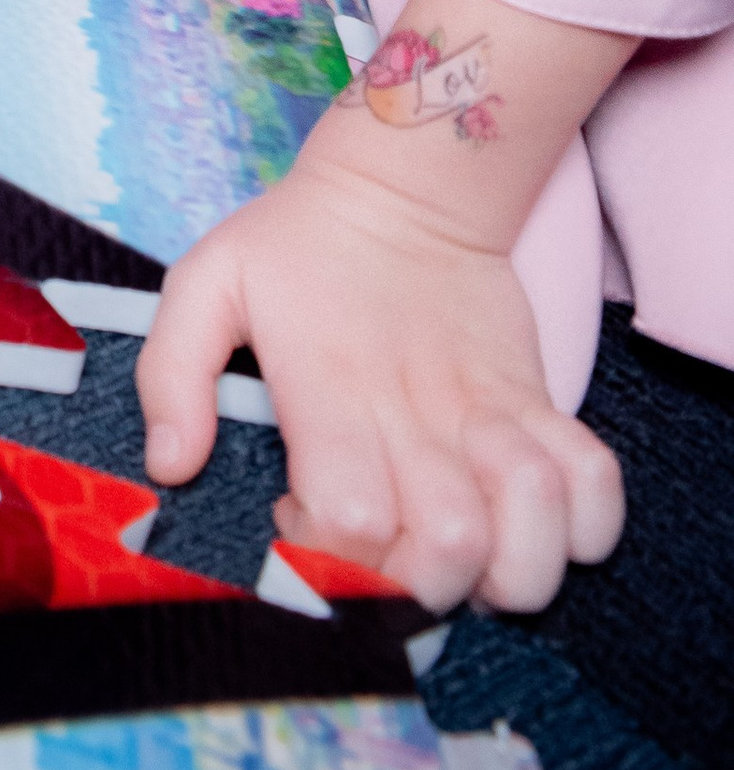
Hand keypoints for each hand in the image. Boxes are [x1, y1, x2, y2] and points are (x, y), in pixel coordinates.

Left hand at [137, 140, 623, 612]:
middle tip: (377, 555)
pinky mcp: (538, 403)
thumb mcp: (207, 282)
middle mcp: (419, 410)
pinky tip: (526, 528)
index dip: (326, 558)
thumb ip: (173, 373)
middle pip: (446, 549)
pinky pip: (597, 484)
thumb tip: (171, 465)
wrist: (407, 181)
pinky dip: (580, 530)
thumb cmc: (296, 242)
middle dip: (410, 589)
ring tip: (456, 556)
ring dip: (501, 573)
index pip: (351, 520)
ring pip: (533, 530)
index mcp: (334, 389)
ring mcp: (491, 410)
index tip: (298, 526)